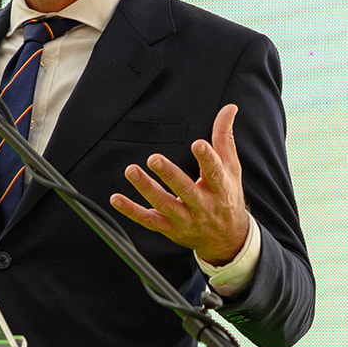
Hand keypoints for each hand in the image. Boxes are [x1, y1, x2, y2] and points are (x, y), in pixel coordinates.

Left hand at [109, 103, 249, 265]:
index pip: (214, 172)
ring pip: (164, 205)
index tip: (198, 144)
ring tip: (131, 171)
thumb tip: (229, 107)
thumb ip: (225, 138)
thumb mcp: (231, 168)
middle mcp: (202, 205)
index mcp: (220, 188)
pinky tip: (116, 199)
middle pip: (185, 190)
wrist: (226, 238)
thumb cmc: (226, 196)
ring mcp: (185, 219)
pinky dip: (131, 211)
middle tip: (154, 159)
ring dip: (146, 188)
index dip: (207, 158)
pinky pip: (148, 220)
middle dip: (170, 175)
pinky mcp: (169, 229)